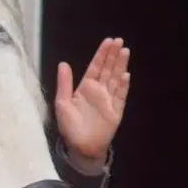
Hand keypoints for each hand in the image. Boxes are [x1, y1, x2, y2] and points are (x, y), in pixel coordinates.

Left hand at [55, 37, 129, 174]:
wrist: (80, 146)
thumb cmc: (70, 126)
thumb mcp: (62, 103)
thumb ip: (64, 83)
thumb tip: (63, 63)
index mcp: (85, 88)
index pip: (95, 67)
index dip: (101, 54)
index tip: (108, 41)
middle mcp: (99, 91)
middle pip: (108, 69)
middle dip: (113, 55)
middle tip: (119, 41)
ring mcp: (109, 100)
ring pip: (115, 78)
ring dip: (120, 65)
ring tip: (125, 51)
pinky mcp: (116, 110)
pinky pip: (120, 96)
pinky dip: (122, 86)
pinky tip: (124, 75)